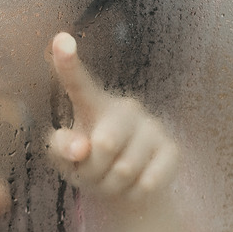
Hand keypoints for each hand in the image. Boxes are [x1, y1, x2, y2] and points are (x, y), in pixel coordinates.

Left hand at [48, 32, 178, 202]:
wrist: (127, 188)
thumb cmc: (89, 163)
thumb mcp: (65, 158)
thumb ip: (61, 148)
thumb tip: (82, 147)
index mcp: (93, 103)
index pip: (77, 82)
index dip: (67, 62)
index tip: (60, 38)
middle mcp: (125, 107)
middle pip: (104, 145)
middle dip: (93, 170)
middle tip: (92, 173)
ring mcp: (152, 126)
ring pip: (125, 169)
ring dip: (110, 185)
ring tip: (110, 179)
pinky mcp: (172, 149)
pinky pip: (147, 182)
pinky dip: (132, 193)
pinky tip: (133, 184)